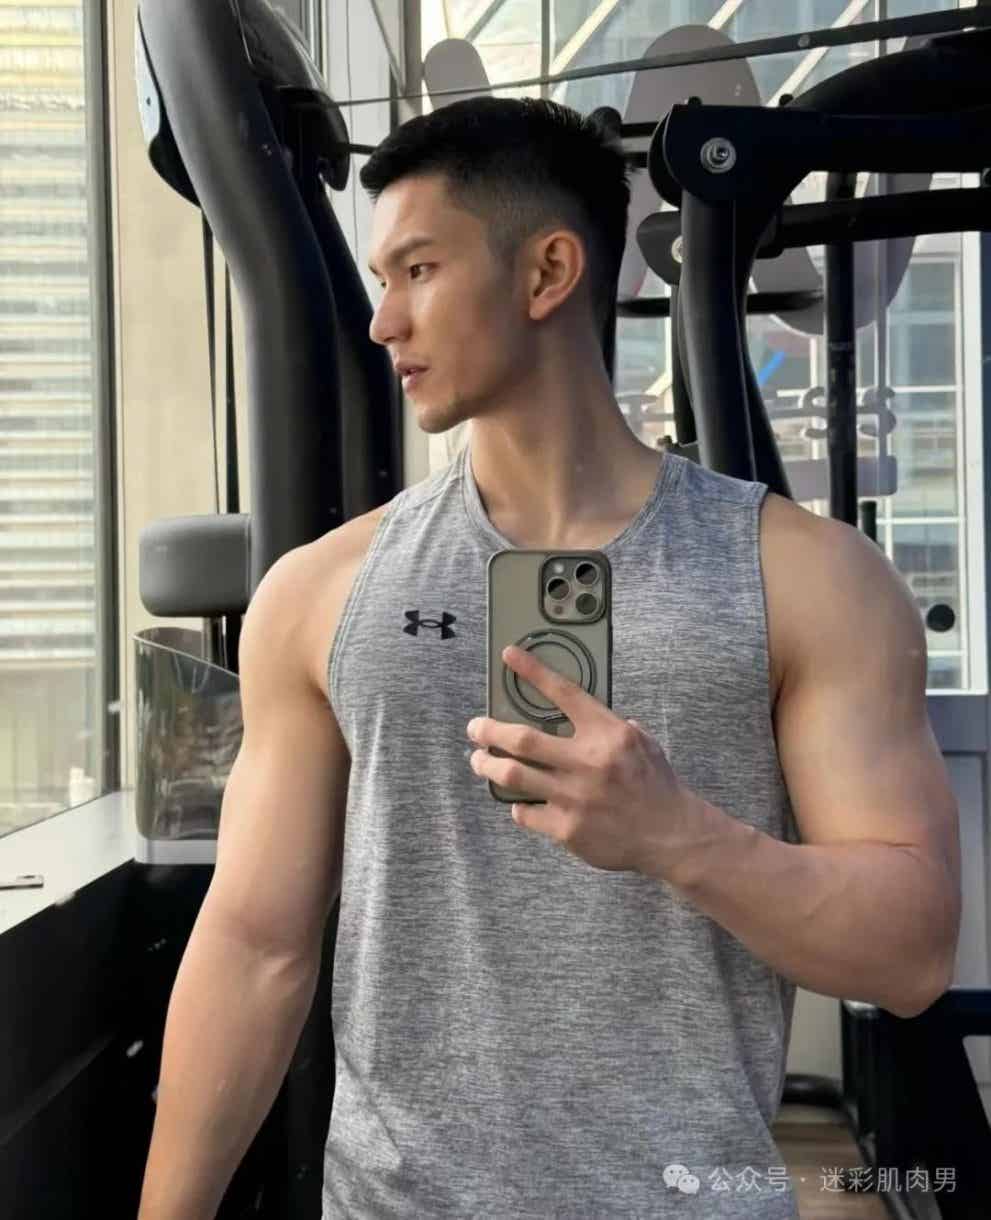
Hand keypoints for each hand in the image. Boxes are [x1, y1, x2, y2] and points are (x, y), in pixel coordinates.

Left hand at [466, 645, 698, 873]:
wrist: (672, 836)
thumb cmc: (656, 785)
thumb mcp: (642, 742)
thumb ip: (611, 726)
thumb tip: (582, 714)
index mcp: (607, 734)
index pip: (564, 693)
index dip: (533, 671)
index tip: (510, 655)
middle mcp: (587, 762)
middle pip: (522, 739)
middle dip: (489, 730)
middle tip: (475, 727)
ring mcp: (574, 797)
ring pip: (512, 775)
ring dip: (487, 765)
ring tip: (479, 760)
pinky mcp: (566, 830)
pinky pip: (526, 813)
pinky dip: (519, 805)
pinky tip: (520, 802)